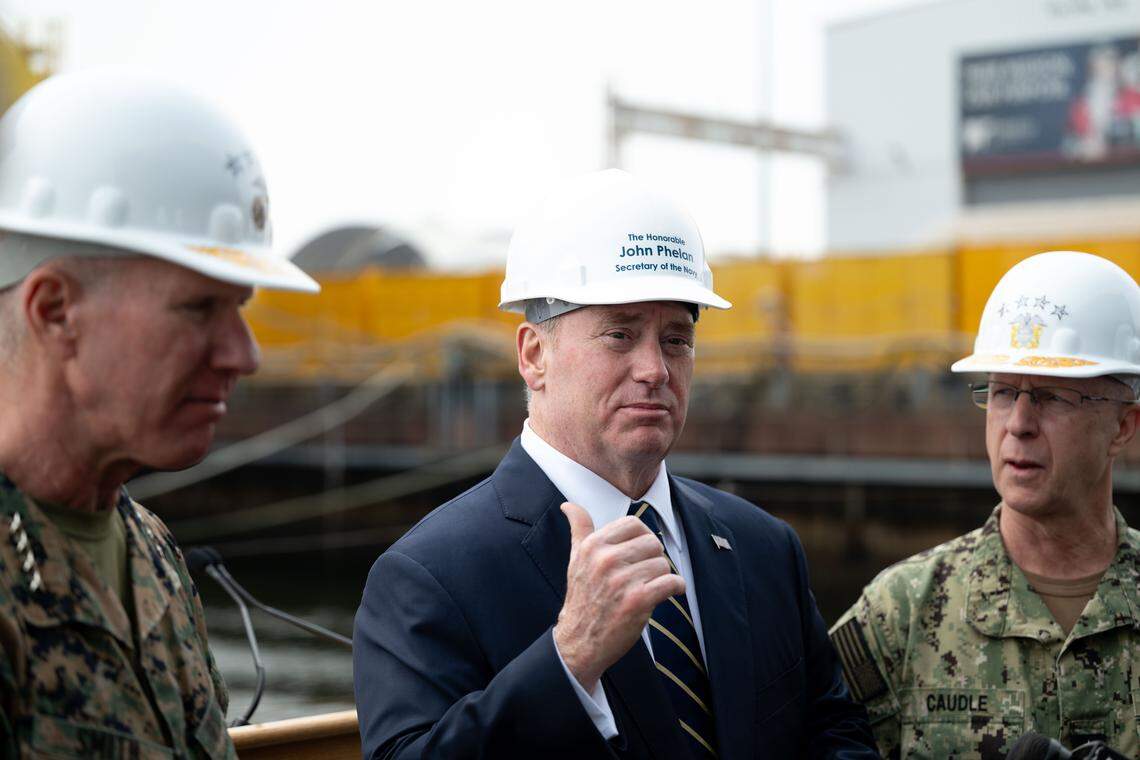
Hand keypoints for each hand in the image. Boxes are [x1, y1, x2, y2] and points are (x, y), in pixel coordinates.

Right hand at [553, 501, 684, 691]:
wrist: (579, 642)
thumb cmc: (582, 599)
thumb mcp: (575, 559)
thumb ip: (578, 529)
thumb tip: (568, 505)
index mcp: (592, 546)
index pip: (633, 524)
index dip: (642, 538)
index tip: (640, 553)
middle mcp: (605, 559)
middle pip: (652, 543)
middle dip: (654, 559)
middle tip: (646, 574)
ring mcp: (622, 580)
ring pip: (663, 563)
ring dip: (663, 576)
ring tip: (651, 587)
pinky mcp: (638, 600)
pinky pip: (671, 582)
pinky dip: (676, 587)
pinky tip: (670, 592)